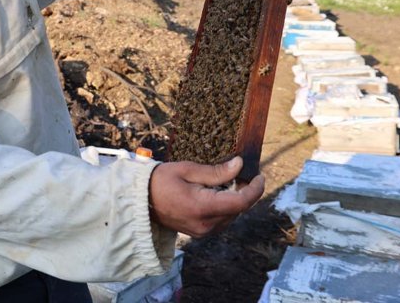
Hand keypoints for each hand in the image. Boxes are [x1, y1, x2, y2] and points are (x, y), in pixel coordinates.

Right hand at [148, 157, 264, 237]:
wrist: (140, 201)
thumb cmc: (160, 180)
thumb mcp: (188, 169)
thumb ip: (216, 172)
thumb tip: (239, 165)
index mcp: (202, 207)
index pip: (240, 202)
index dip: (255, 189)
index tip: (259, 176)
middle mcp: (205, 224)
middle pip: (238, 210)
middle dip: (245, 192)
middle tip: (243, 173)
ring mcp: (202, 231)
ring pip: (231, 216)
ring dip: (235, 200)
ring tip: (230, 182)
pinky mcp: (199, 233)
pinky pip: (221, 220)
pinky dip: (225, 207)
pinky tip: (218, 194)